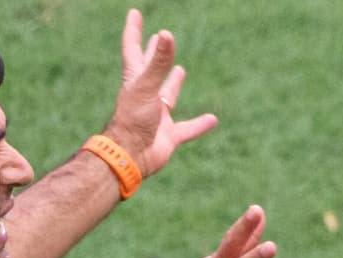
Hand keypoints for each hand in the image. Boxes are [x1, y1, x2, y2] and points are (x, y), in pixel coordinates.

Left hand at [103, 9, 218, 176]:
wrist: (129, 158)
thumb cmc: (132, 122)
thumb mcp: (146, 88)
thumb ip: (158, 63)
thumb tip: (166, 34)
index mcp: (135, 82)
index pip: (133, 50)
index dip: (133, 31)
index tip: (134, 13)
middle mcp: (145, 97)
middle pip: (150, 70)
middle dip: (153, 54)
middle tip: (159, 37)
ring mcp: (156, 117)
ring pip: (167, 96)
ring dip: (173, 84)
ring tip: (180, 70)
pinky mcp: (168, 136)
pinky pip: (187, 128)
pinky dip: (199, 124)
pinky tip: (212, 119)